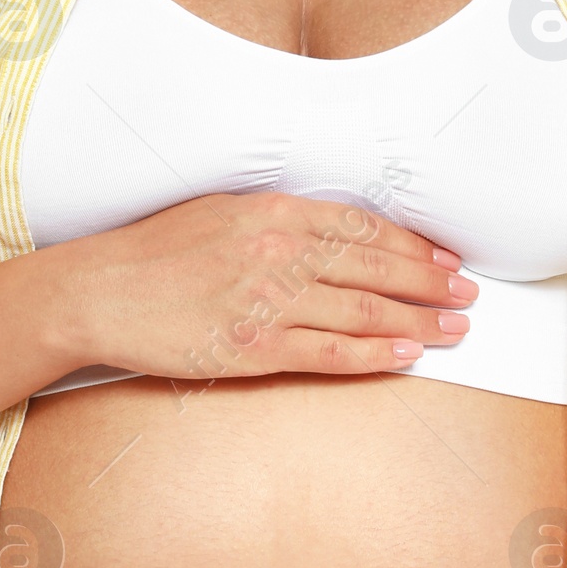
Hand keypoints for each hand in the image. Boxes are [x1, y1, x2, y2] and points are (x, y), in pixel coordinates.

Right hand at [38, 189, 476, 383]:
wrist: (99, 293)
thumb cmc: (153, 253)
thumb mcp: (220, 213)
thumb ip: (277, 220)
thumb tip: (331, 232)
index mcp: (271, 212)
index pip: (362, 227)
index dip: (412, 245)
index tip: (444, 257)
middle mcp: (277, 252)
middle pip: (375, 267)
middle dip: (430, 282)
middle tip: (467, 293)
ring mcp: (267, 302)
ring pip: (362, 311)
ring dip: (417, 321)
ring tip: (454, 328)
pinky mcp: (253, 349)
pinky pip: (328, 353)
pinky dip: (374, 354)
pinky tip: (406, 356)